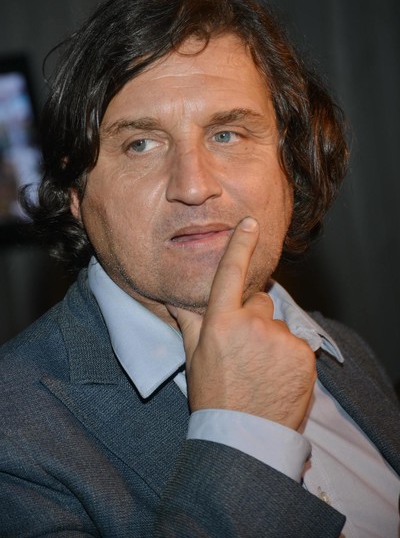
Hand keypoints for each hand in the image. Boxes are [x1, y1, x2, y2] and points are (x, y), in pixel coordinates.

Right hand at [171, 217, 316, 429]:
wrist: (244, 436)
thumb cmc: (213, 395)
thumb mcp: (194, 356)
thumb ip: (189, 322)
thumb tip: (175, 298)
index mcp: (220, 322)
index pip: (230, 273)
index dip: (240, 244)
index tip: (250, 223)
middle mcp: (251, 324)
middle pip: (259, 302)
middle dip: (253, 317)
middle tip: (245, 349)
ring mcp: (279, 339)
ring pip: (278, 324)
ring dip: (271, 338)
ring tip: (261, 368)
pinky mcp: (303, 354)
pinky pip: (295, 343)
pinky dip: (288, 355)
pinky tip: (277, 376)